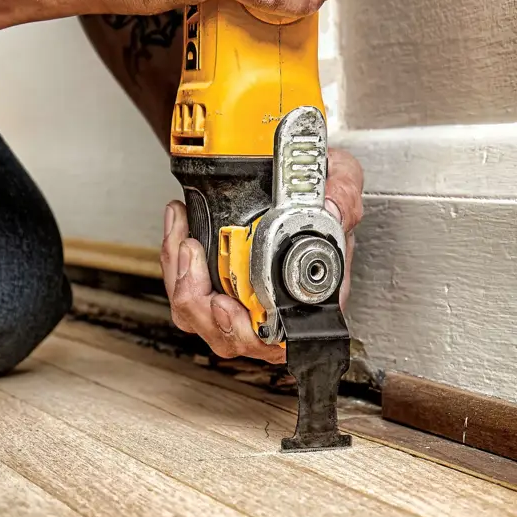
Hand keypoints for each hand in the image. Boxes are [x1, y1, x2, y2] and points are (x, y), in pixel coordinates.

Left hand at [162, 147, 363, 364]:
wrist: (297, 179)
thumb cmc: (318, 193)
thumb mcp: (341, 183)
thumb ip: (341, 196)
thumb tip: (328, 208)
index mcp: (308, 300)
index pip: (277, 337)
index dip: (246, 330)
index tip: (224, 304)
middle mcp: (274, 308)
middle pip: (228, 336)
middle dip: (199, 302)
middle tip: (193, 256)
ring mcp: (242, 302)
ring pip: (199, 319)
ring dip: (182, 280)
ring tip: (182, 238)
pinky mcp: (215, 287)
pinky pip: (186, 295)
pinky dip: (175, 264)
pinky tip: (178, 231)